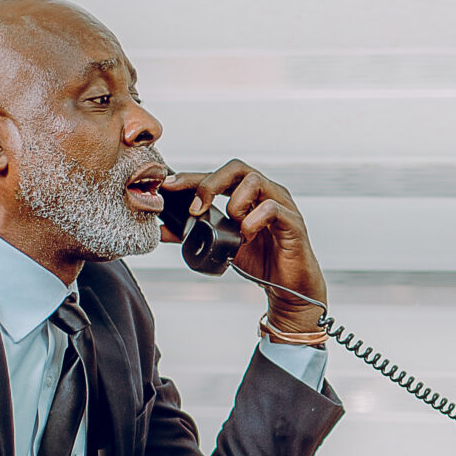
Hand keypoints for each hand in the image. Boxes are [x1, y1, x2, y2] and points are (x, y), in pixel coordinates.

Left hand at [161, 161, 327, 334]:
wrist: (287, 287)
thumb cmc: (261, 260)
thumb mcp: (221, 244)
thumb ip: (194, 234)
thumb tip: (163, 230)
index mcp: (249, 194)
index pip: (219, 175)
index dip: (192, 177)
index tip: (169, 186)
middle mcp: (266, 193)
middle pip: (237, 168)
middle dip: (211, 184)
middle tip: (197, 208)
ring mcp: (282, 205)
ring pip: (254, 181)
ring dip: (235, 203)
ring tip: (233, 226)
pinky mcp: (292, 222)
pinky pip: (271, 208)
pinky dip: (252, 221)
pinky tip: (247, 236)